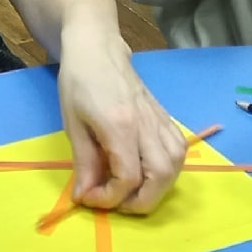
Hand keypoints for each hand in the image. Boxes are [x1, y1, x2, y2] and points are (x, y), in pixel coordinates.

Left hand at [56, 38, 185, 214]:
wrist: (98, 48)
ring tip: (135, 191)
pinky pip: (178, 149)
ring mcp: (159, 119)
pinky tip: (150, 171)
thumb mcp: (73, 124)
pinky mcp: (165, 117)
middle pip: (161, 176)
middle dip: (142, 201)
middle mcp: (146, 124)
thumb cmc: (79, 82)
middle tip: (119, 204)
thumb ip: (83, 162)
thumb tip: (86, 196)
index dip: (110, 198)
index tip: (91, 197)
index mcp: (120, 125)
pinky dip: (169, 168)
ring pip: (176, 164)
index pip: (128, 177)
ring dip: (159, 187)